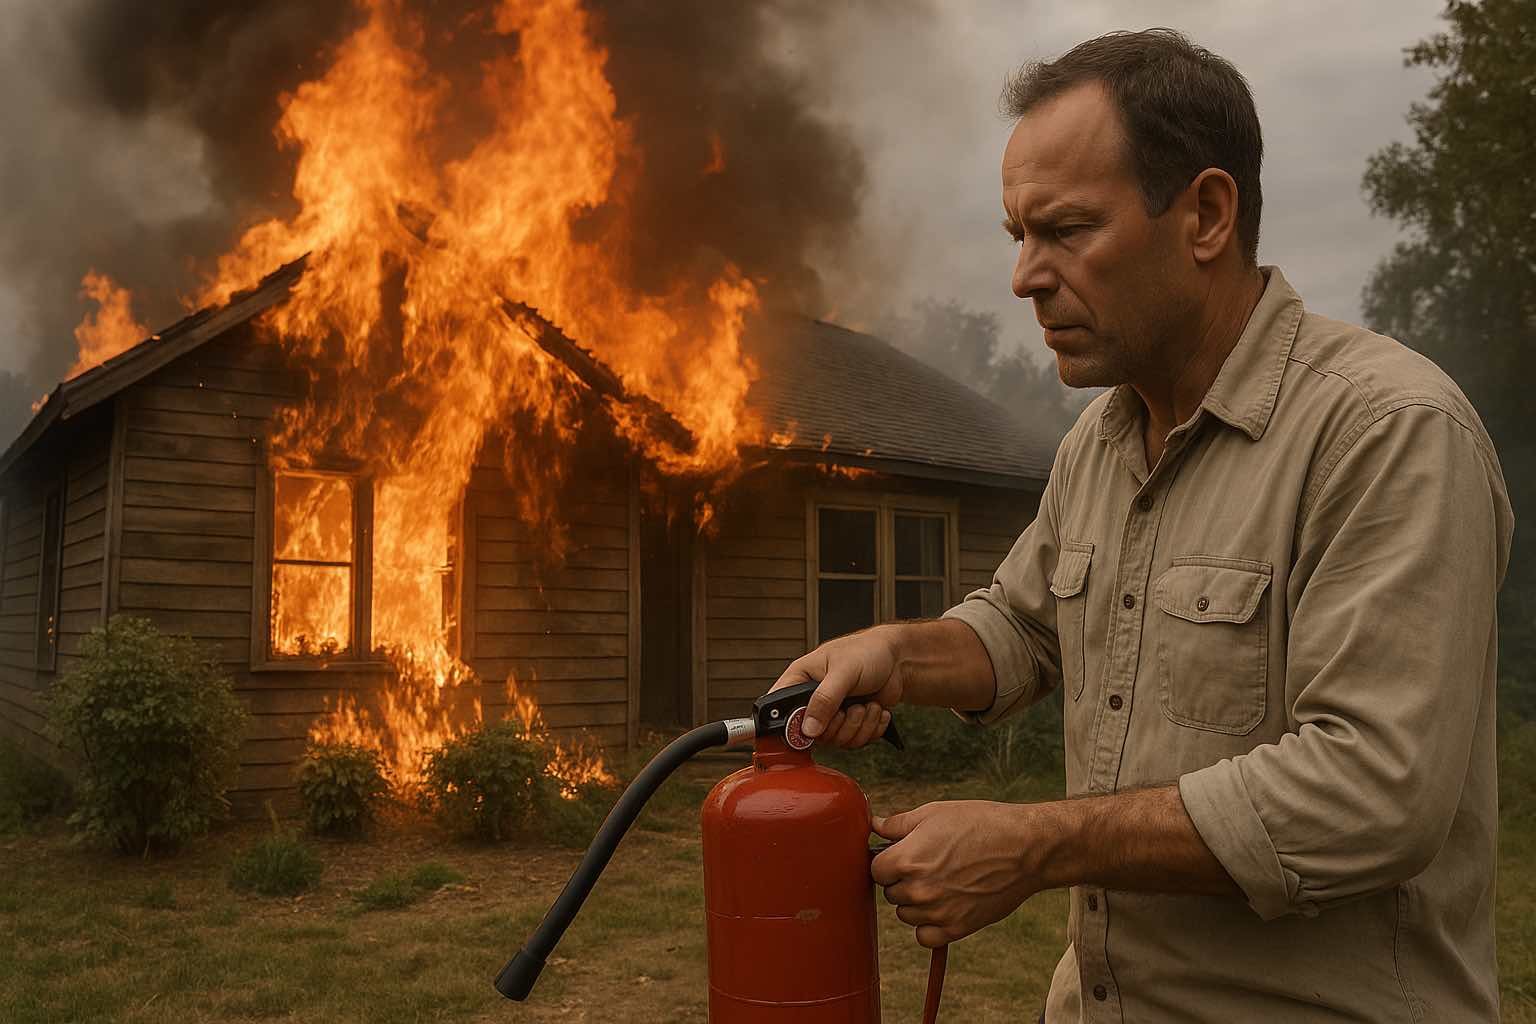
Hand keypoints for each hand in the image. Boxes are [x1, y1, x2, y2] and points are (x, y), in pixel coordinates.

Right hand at [769, 626, 902, 746]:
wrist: (896, 660)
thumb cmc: (866, 652)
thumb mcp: (844, 671)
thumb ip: (824, 699)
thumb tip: (808, 729)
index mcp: (801, 680)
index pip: (779, 709)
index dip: (789, 726)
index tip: (810, 730)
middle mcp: (813, 700)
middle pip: (814, 734)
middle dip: (840, 725)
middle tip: (852, 707)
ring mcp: (832, 714)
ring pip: (838, 740)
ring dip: (860, 725)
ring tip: (867, 704)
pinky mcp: (850, 723)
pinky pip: (855, 742)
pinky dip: (871, 728)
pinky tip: (875, 709)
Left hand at [870, 800, 1044, 948]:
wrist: (1025, 848)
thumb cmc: (981, 824)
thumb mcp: (935, 813)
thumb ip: (898, 825)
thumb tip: (875, 826)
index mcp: (907, 860)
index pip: (876, 870)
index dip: (888, 860)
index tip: (903, 854)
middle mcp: (918, 890)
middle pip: (890, 892)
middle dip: (903, 879)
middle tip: (929, 865)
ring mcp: (937, 912)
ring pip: (906, 915)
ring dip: (916, 902)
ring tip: (942, 881)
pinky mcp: (957, 929)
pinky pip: (925, 936)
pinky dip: (929, 925)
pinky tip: (944, 905)